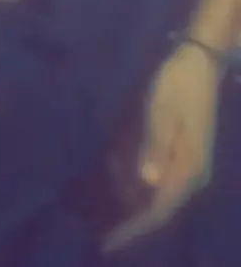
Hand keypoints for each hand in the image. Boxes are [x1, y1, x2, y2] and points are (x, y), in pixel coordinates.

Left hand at [103, 43, 220, 252]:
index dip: (131, 231)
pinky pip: (151, 171)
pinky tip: (118, 146)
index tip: (105, 243)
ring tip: (113, 149)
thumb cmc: (178, 83)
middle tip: (106, 165)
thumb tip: (147, 183)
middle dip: (124, 196)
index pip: (158, 212)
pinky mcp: (178, 153)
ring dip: (125, 176)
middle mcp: (189, 175)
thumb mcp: (160, 111)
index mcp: (188, 169)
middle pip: (151, 204)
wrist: (198, 61)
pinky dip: (131, 163)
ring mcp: (185, 164)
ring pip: (148, 187)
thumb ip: (154, 146)